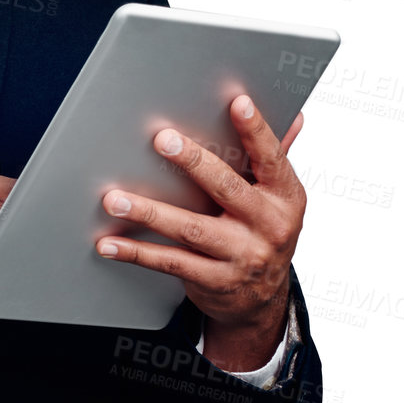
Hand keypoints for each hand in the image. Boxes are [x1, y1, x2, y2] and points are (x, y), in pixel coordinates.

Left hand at [94, 96, 307, 371]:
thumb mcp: (277, 198)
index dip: (256, 130)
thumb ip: (275, 157)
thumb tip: (294, 115)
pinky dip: (137, 252)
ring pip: (190, 229)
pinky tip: (109, 243)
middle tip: (162, 140)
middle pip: (227, 188)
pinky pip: (171, 262)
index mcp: (285, 197)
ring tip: (114, 199)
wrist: (262, 300)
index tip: (237, 102)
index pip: (272, 158)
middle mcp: (268, 227)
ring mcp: (242, 257)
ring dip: (148, 212)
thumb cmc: (262, 232)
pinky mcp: (215, 281)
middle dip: (193, 162)